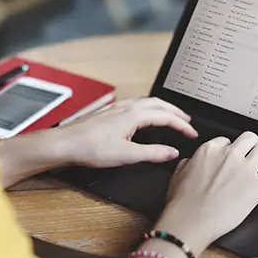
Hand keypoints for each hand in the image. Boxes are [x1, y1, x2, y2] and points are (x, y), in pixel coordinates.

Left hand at [54, 97, 197, 167]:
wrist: (66, 143)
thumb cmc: (90, 148)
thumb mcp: (127, 155)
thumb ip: (152, 153)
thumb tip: (172, 152)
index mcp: (134, 115)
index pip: (166, 116)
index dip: (182, 125)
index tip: (192, 133)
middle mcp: (127, 107)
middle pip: (159, 104)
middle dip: (176, 112)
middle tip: (188, 121)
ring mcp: (117, 107)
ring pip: (147, 102)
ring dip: (163, 108)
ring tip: (171, 116)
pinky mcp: (109, 112)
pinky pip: (136, 104)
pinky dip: (149, 108)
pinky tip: (144, 115)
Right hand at [154, 131, 257, 253]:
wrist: (191, 220)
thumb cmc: (183, 203)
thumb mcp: (178, 175)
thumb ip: (188, 163)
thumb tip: (191, 163)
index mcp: (210, 150)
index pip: (227, 140)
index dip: (230, 150)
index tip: (231, 159)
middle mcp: (229, 155)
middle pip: (250, 138)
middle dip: (252, 146)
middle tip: (252, 156)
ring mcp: (245, 169)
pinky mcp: (257, 186)